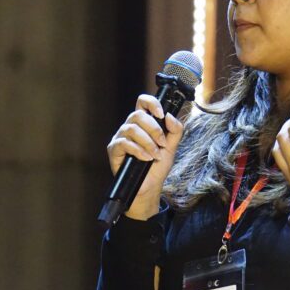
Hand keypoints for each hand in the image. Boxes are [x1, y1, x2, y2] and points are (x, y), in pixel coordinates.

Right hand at [106, 94, 184, 218]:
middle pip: (137, 114)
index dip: (151, 103)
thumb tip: (170, 115)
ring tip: (155, 155)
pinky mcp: (114, 150)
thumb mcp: (172, 147)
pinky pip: (124, 143)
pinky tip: (146, 158)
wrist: (150, 186)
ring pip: (131, 128)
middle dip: (154, 129)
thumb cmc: (158, 166)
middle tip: (162, 143)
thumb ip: (175, 130)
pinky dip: (138, 150)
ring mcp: (121, 138)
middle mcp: (130, 127)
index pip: (142, 102)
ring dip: (147, 142)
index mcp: (143, 123)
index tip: (161, 114)